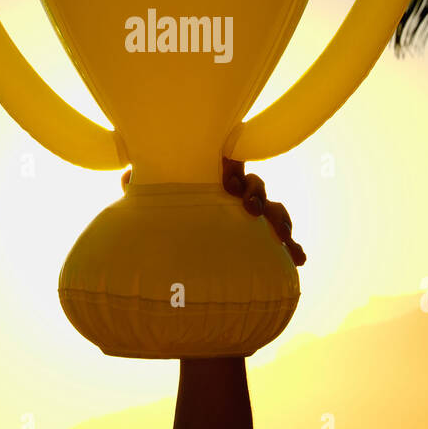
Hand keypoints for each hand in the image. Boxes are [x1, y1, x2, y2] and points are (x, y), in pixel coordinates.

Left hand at [120, 160, 305, 265]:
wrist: (185, 250)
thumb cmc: (170, 214)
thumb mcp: (156, 202)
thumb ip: (142, 189)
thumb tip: (127, 176)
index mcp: (217, 181)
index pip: (232, 168)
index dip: (235, 172)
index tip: (228, 185)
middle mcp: (238, 196)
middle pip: (257, 186)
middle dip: (256, 195)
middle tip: (248, 209)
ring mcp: (253, 218)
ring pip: (275, 211)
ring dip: (279, 220)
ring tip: (282, 236)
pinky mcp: (263, 241)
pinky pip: (283, 241)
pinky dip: (293, 248)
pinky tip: (300, 260)